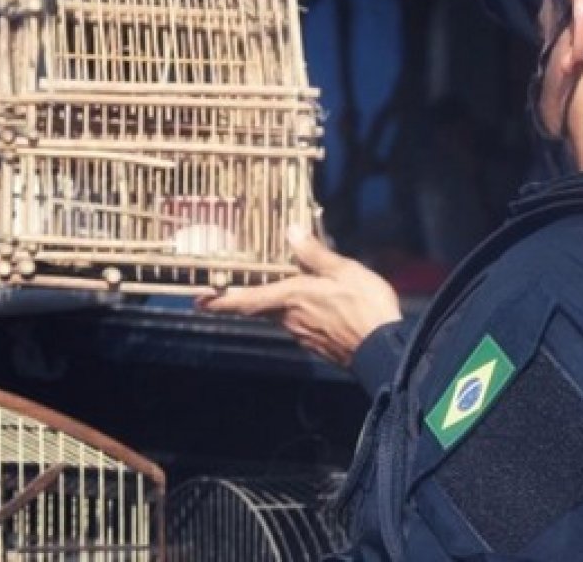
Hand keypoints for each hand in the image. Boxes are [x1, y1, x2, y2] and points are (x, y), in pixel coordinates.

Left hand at [197, 227, 401, 366]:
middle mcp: (290, 319)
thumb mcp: (343, 271)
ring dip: (276, 302)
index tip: (198, 301)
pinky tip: (313, 303)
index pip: (246, 300)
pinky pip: (298, 323)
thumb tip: (290, 231)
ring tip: (284, 286)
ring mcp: (302, 334)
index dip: (220, 300)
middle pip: (259, 307)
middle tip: (228, 289)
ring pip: (279, 314)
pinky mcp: (316, 343)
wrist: (385, 350)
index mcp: (291, 298)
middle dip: (244, 298)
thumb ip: (315, 253)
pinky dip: (297, 311)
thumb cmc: (365, 308)